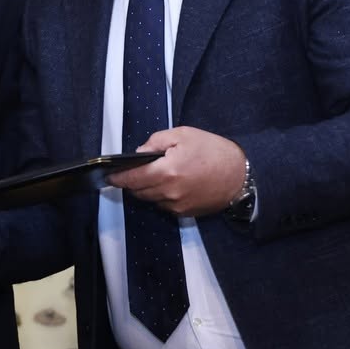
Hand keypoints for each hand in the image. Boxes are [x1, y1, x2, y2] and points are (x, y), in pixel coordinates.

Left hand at [112, 127, 246, 217]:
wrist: (241, 175)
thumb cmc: (213, 151)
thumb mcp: (183, 135)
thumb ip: (156, 141)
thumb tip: (139, 153)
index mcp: (167, 171)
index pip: (131, 178)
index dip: (117, 177)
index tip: (108, 175)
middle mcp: (169, 193)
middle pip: (138, 192)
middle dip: (132, 182)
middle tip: (135, 170)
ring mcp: (177, 206)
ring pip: (150, 199)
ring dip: (147, 189)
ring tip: (157, 175)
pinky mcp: (186, 213)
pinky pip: (164, 205)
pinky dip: (162, 196)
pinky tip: (172, 184)